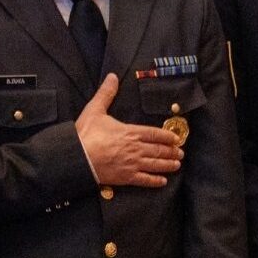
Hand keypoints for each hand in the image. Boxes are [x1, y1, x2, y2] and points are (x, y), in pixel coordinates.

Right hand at [75, 73, 182, 187]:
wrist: (77, 157)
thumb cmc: (86, 134)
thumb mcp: (95, 109)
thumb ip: (106, 93)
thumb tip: (112, 76)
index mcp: (131, 132)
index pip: (155, 133)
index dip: (167, 136)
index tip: (176, 138)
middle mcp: (136, 148)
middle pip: (158, 150)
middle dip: (171, 151)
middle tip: (180, 153)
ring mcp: (132, 164)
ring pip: (155, 165)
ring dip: (168, 165)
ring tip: (177, 165)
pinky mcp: (126, 178)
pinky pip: (145, 180)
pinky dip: (155, 181)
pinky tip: (162, 181)